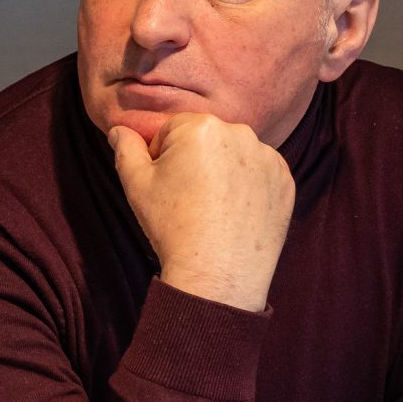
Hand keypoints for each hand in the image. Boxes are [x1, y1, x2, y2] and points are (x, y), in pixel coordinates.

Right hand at [106, 113, 294, 311]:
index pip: (173, 129)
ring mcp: (267, 157)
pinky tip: (235, 213)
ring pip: (234, 154)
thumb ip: (125, 149)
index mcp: (200, 127)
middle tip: (188, 199)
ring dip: (223, 171)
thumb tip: (117, 129)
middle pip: (207, 139)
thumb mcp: (137, 186)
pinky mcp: (285, 181)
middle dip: (195, 160)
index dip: (163, 157)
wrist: (217, 274)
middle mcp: (240, 133)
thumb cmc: (173, 227)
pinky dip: (248, 187)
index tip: (166, 186)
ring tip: (213, 208)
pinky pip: (260, 174)